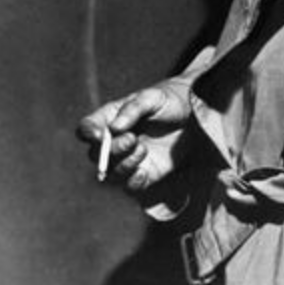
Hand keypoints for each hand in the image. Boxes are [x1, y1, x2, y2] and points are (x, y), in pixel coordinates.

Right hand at [76, 78, 192, 192]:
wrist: (196, 115)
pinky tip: (143, 173)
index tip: (99, 135)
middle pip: (96, 154)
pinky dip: (133, 182)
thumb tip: (114, 128)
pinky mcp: (144, 174)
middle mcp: (115, 141)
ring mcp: (128, 159)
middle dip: (111, 150)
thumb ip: (133, 109)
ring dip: (123, 164)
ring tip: (143, 149)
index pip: (87, 128)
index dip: (87, 132)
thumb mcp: (153, 97)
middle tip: (132, 139)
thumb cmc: (170, 101)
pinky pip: (129, 186)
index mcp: (111, 118)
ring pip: (111, 173)